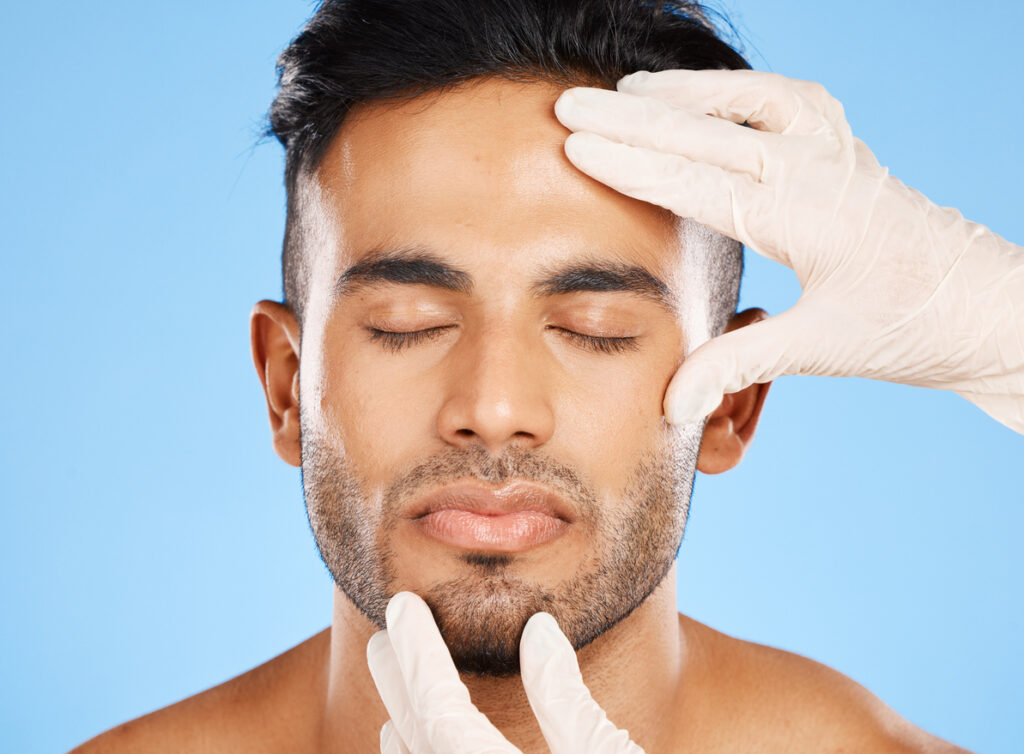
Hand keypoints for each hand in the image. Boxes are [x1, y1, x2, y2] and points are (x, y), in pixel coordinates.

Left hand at [366, 592, 644, 752]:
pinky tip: (415, 741)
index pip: (438, 708)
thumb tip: (538, 628)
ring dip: (399, 720)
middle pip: (411, 734)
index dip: (417, 652)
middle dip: (396, 677)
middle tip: (387, 631)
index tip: (403, 606)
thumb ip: (567, 698)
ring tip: (402, 682)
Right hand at [553, 70, 1023, 433]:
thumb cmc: (907, 326)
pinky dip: (737, 89)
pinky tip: (708, 96)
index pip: (697, 181)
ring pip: (747, 100)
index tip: (577, 147)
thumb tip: (670, 406)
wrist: (983, 308)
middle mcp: (818, 169)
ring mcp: (835, 151)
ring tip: (625, 92)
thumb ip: (734, 368)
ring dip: (682, 94)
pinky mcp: (844, 151)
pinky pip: (785, 98)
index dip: (632, 165)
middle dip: (631, 118)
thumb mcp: (818, 350)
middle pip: (707, 131)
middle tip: (569, 106)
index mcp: (803, 214)